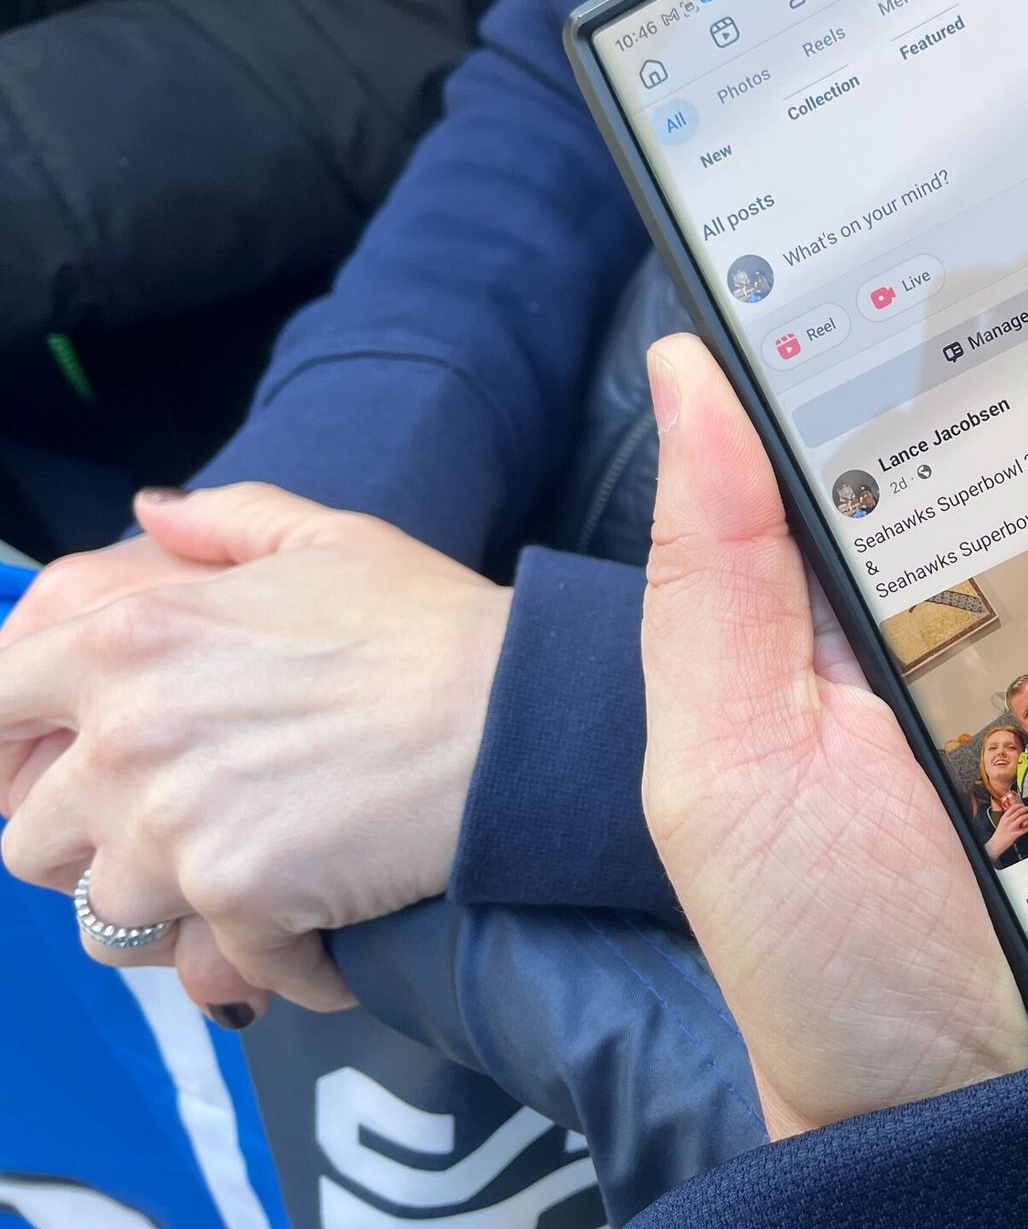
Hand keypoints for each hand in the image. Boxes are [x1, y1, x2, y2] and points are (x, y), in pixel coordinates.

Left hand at [0, 485, 510, 1017]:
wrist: (523, 712)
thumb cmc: (434, 625)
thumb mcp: (330, 538)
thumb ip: (223, 523)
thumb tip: (151, 511)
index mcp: (130, 637)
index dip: (11, 754)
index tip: (57, 779)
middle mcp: (129, 734)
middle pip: (28, 840)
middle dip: (97, 847)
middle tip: (189, 838)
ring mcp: (176, 826)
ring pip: (107, 918)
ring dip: (175, 916)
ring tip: (256, 893)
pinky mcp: (239, 900)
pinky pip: (225, 969)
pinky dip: (280, 964)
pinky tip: (332, 936)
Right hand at [986, 804, 1027, 859]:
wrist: (996, 843)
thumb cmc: (999, 833)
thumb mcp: (1002, 822)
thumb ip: (1008, 818)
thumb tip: (1016, 814)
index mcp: (1004, 818)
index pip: (1012, 808)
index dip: (1019, 805)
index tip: (1023, 805)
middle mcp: (1007, 821)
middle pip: (1018, 812)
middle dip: (1025, 809)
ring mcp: (1011, 827)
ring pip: (1022, 818)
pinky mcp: (1015, 834)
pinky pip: (1024, 829)